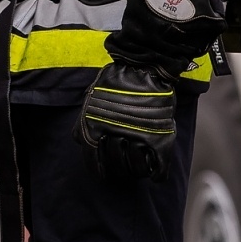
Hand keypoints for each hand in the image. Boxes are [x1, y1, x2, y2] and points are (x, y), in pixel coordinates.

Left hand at [75, 62, 177, 180]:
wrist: (143, 66)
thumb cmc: (115, 81)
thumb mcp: (91, 101)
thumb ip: (84, 123)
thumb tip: (80, 142)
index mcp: (95, 128)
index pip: (94, 161)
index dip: (99, 170)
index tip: (104, 174)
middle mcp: (115, 135)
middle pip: (117, 168)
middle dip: (119, 167)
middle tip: (125, 161)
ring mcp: (139, 137)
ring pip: (137, 170)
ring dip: (138, 168)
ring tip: (140, 160)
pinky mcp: (160, 138)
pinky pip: (159, 168)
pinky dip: (158, 174)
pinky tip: (156, 175)